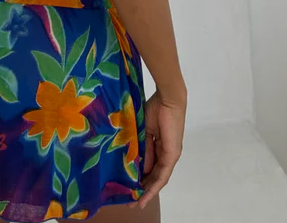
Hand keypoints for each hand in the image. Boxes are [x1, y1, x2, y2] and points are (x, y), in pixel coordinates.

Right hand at [131, 88, 186, 209]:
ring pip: (159, 178)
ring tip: (136, 202)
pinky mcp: (172, 155)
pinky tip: (146, 194)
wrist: (167, 99)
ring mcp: (170, 155)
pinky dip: (154, 186)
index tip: (129, 185)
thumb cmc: (155, 108)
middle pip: (155, 175)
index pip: (150, 166)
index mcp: (159, 146)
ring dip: (148, 191)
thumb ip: (142, 147)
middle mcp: (166, 153)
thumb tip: (138, 165)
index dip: (140, 176)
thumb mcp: (144, 130)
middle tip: (130, 199)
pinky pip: (163, 175)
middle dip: (143, 188)